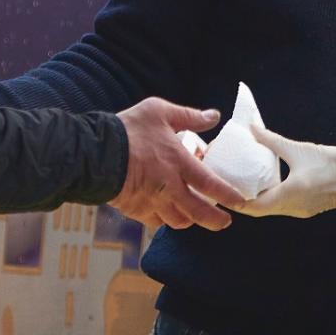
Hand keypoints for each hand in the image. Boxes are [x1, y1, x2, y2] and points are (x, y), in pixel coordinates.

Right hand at [114, 98, 250, 229]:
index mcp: (178, 163)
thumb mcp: (159, 112)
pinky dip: (165, 221)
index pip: (211, 184)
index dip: (229, 196)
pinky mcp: (135, 209)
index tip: (241, 202)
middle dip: (215, 220)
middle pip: (198, 212)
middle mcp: (169, 187)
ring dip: (190, 221)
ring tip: (195, 216)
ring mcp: (152, 201)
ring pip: (178, 221)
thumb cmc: (128, 130)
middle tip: (225, 222)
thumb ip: (189, 116)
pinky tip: (167, 214)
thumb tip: (213, 115)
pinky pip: (155, 222)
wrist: (95, 153)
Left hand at [235, 124, 335, 218]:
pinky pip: (281, 205)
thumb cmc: (332, 163)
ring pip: (270, 208)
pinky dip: (269, 197)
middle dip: (242, 199)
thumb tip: (252, 129)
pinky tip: (264, 184)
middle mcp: (292, 207)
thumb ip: (272, 141)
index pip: (253, 206)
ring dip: (256, 199)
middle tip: (227, 185)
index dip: (235, 200)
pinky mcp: (306, 207)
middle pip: (259, 209)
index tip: (221, 191)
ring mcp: (300, 210)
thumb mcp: (298, 149)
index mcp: (288, 195)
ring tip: (242, 183)